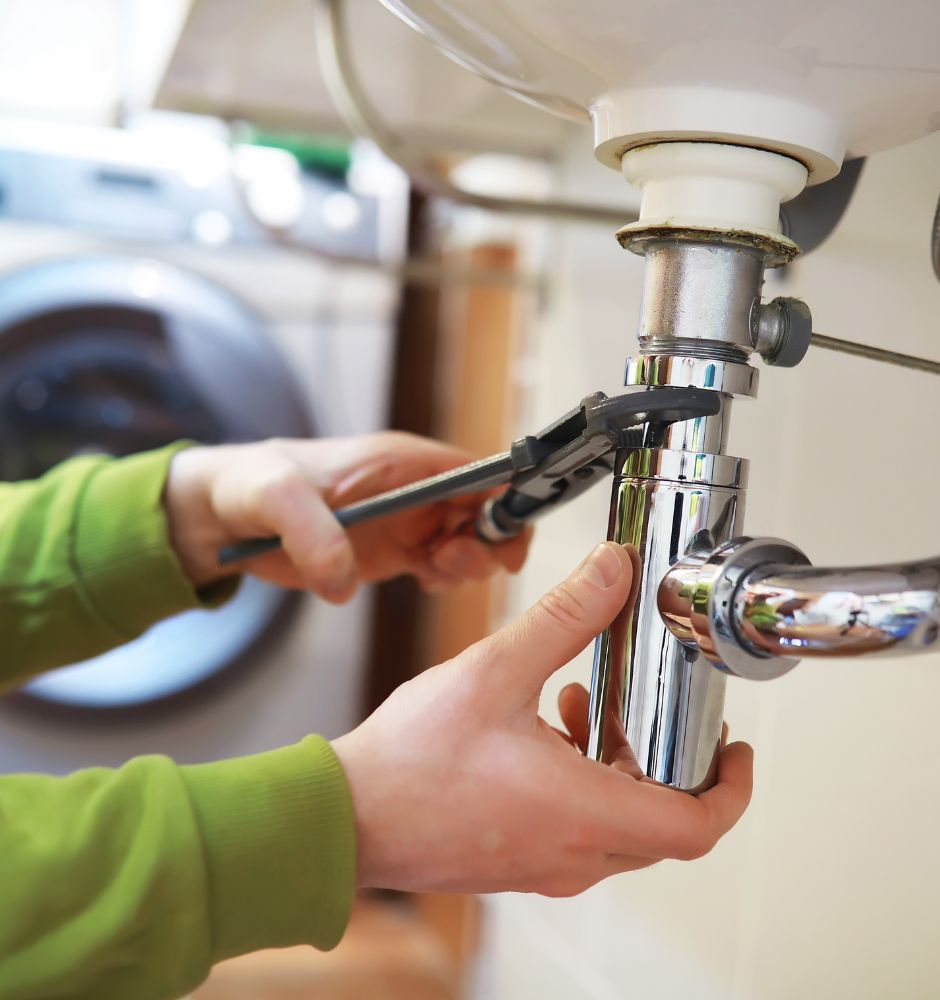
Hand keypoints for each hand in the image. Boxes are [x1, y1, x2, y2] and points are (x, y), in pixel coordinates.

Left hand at [163, 433, 529, 601]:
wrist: (222, 515)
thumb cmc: (250, 485)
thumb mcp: (274, 497)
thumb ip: (310, 531)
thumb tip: (344, 579)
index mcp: (400, 460)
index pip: (478, 471)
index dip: (505, 500)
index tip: (506, 538)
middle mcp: (414, 489)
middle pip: (485, 511)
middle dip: (489, 541)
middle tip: (450, 563)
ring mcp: (406, 521)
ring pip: (469, 542)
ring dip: (467, 564)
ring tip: (431, 573)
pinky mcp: (392, 551)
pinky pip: (440, 566)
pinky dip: (444, 578)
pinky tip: (423, 581)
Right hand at [332, 542, 752, 895]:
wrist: (343, 817)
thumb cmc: (409, 763)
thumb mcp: (495, 671)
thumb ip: (563, 617)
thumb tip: (612, 572)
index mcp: (580, 812)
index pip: (696, 825)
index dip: (732, 788)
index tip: (736, 751)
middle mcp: (571, 852)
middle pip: (663, 822)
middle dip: (670, 761)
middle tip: (657, 712)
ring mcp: (543, 863)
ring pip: (619, 825)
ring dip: (620, 765)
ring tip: (585, 705)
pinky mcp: (517, 860)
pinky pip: (577, 830)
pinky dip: (583, 781)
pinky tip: (543, 728)